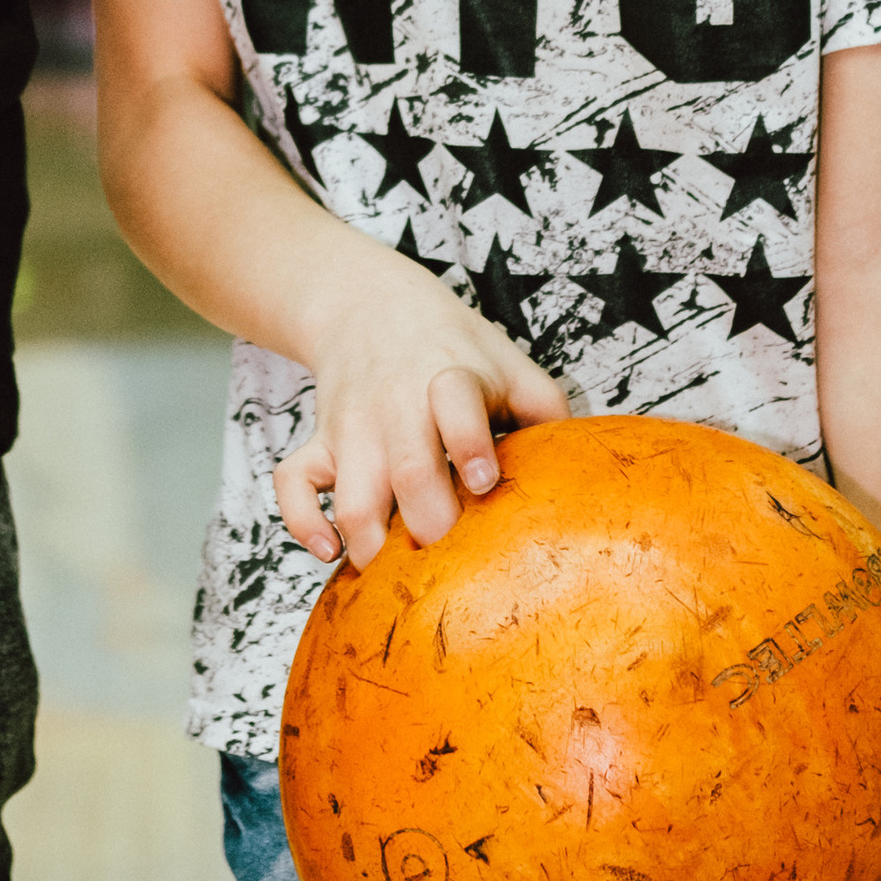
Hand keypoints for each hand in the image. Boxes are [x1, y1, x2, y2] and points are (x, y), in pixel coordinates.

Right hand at [273, 254, 567, 570]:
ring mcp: (353, 427)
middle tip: (453, 563)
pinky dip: (303, 523)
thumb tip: (588, 466)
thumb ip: (545, 406)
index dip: (468, 443)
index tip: (483, 482)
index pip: (454, 402)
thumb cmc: (452, 345)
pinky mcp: (319, 441)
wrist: (366, 303)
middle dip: (429, 523)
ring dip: (371, 542)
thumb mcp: (506, 359)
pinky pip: (292, 484)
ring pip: (350, 494)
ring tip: (397, 577)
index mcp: (449, 376)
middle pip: (406, 470)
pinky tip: (333, 552)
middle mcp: (397, 405)